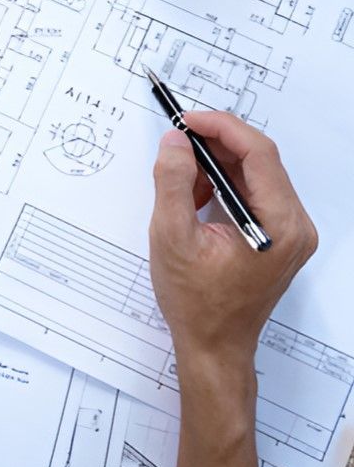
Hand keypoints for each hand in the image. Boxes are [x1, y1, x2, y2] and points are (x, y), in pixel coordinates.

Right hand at [149, 112, 316, 375]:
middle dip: (215, 146)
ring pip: (255, 174)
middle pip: (260, 160)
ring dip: (216, 167)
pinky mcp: (279, 235)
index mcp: (280, 225)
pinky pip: (253, 192)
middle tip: (177, 141)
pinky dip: (223, 185)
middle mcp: (295, 226)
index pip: (259, 154)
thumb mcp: (172, 237)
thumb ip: (173, 182)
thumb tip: (176, 142)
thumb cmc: (197, 303)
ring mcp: (290, 231)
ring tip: (181, 182)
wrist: (214, 346)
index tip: (188, 120)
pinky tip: (195, 199)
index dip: (221, 128)